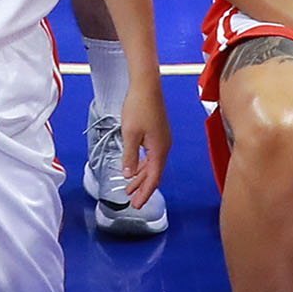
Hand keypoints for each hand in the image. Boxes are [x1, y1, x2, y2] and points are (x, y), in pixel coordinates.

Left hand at [114, 77, 170, 208]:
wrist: (147, 86)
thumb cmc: (139, 107)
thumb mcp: (130, 134)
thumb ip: (129, 156)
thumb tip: (128, 175)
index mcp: (159, 149)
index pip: (154, 178)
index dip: (145, 193)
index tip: (137, 204)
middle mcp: (164, 147)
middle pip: (154, 174)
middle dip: (143, 188)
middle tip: (133, 201)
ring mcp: (162, 140)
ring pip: (152, 165)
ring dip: (141, 177)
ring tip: (130, 188)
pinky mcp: (158, 134)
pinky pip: (151, 156)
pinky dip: (143, 165)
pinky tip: (135, 168)